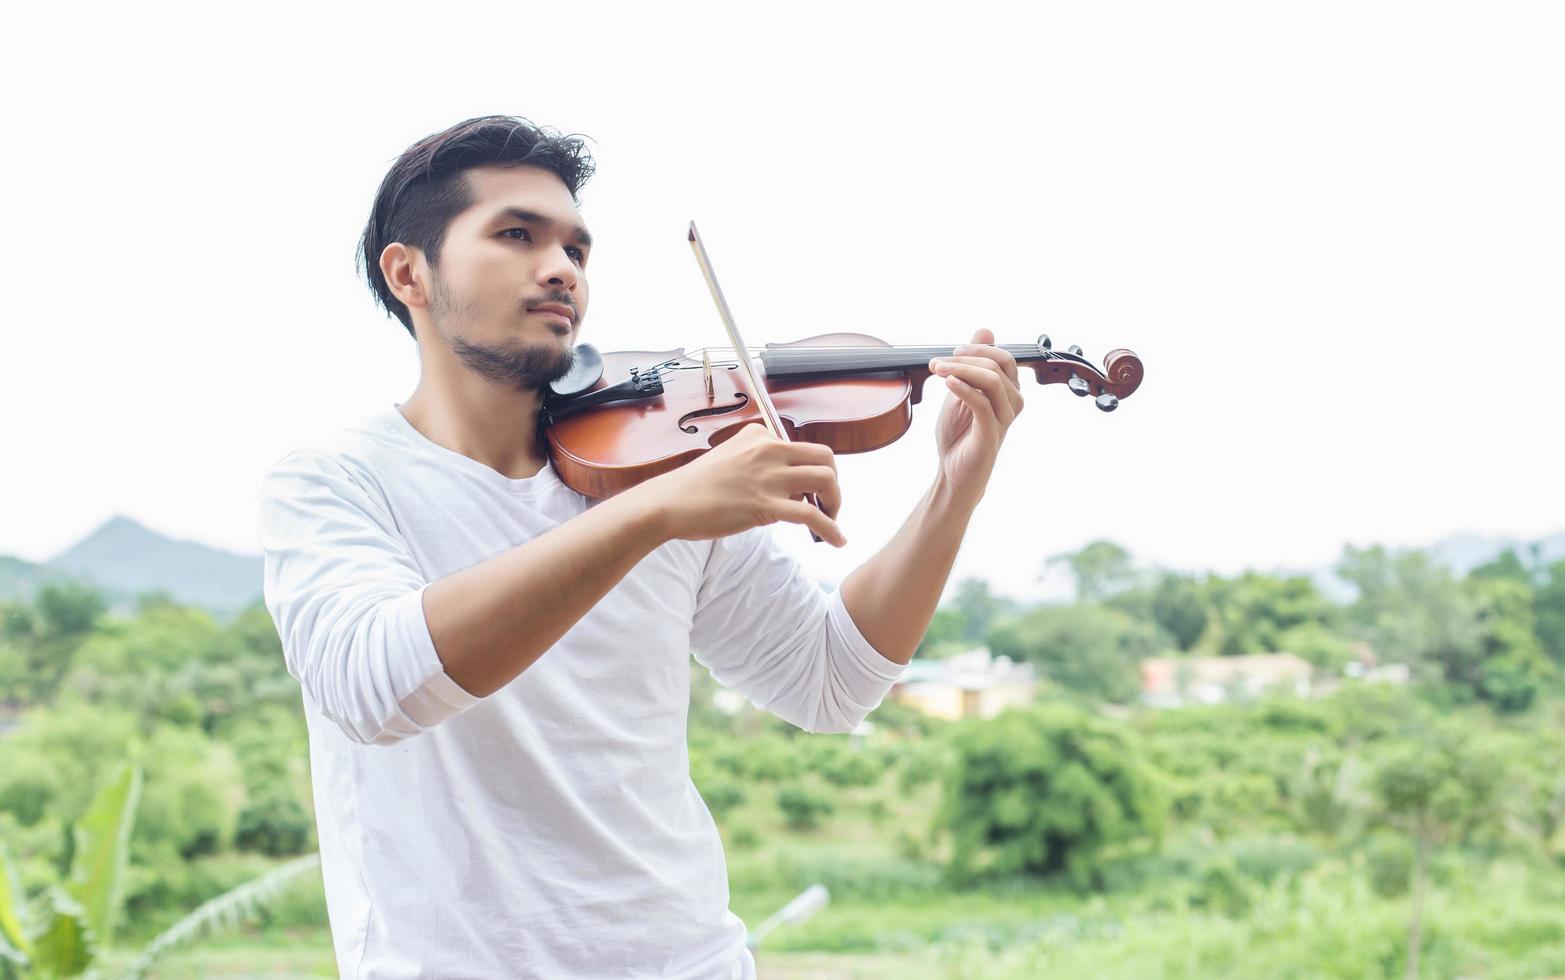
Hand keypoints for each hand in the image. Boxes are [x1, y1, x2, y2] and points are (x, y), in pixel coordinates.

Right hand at [634, 423, 845, 546]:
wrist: (670, 502)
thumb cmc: (694, 486)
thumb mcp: (728, 457)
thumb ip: (756, 462)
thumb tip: (781, 484)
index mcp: (759, 436)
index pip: (802, 448)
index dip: (810, 471)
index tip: (807, 492)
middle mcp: (768, 449)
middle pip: (825, 457)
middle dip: (834, 481)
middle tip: (827, 503)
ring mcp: (768, 477)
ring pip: (825, 480)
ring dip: (835, 503)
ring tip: (830, 520)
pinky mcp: (766, 505)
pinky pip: (812, 515)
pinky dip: (831, 529)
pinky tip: (837, 540)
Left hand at [929, 327, 1023, 502]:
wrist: (953, 471)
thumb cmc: (959, 434)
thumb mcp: (962, 390)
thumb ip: (973, 363)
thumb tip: (986, 331)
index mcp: (1008, 391)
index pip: (1004, 358)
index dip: (977, 350)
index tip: (950, 353)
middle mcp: (1012, 403)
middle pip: (999, 366)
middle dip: (966, 358)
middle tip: (936, 363)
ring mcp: (1004, 419)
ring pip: (993, 381)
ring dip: (961, 370)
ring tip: (937, 370)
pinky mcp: (991, 434)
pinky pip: (982, 404)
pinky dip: (964, 389)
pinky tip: (947, 383)